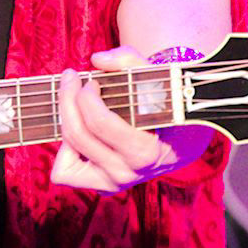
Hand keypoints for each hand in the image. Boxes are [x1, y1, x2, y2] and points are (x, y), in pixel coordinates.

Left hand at [50, 46, 211, 193]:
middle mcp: (128, 173)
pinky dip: (64, 151)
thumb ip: (130, 59)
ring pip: (66, 156)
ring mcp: (113, 184)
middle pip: (76, 135)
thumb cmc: (168, 105)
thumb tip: (97, 59)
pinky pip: (65, 173)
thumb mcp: (158, 77)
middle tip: (72, 78)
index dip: (86, 95)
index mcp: (146, 151)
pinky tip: (79, 128)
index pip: (99, 123)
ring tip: (73, 104)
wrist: (183, 142)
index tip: (91, 80)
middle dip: (67, 99)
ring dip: (65, 123)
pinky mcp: (101, 187)